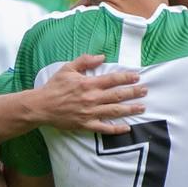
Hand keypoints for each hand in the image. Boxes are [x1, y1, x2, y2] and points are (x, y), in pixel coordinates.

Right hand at [26, 53, 146, 134]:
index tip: (137, 77)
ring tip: (142, 107)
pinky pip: (104, 128)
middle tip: (145, 91)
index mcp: (89, 84)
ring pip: (115, 111)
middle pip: (118, 95)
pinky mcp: (86, 125)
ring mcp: (90, 113)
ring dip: (130, 109)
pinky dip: (116, 129)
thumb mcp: (68, 68)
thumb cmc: (54, 86)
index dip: (127, 77)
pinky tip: (127, 128)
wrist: (41, 106)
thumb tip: (102, 57)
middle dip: (134, 92)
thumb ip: (85, 61)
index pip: (113, 79)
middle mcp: (92, 98)